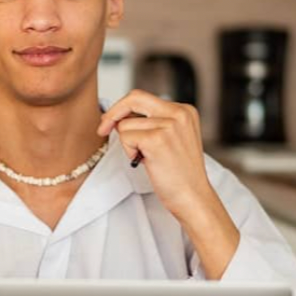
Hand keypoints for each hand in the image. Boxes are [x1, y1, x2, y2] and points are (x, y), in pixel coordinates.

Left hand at [95, 89, 209, 204]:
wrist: (193, 197)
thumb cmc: (180, 174)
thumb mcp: (172, 139)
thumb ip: (153, 123)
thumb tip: (120, 116)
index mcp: (184, 110)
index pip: (143, 97)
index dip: (122, 108)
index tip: (110, 121)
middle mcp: (179, 113)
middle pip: (133, 98)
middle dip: (113, 113)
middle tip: (103, 129)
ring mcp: (169, 125)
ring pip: (126, 124)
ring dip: (129, 143)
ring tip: (147, 158)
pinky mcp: (157, 139)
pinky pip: (126, 137)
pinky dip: (129, 152)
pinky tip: (145, 162)